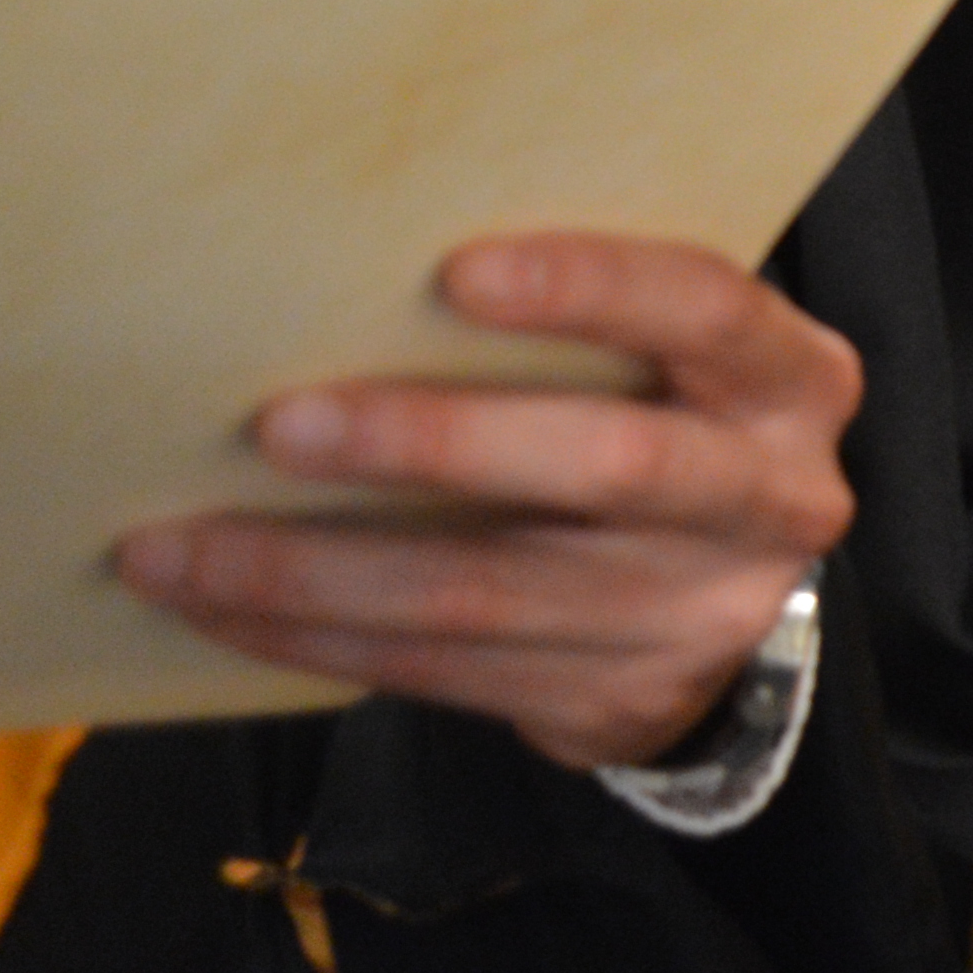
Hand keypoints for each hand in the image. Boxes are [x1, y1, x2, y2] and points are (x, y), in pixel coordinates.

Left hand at [114, 233, 856, 770]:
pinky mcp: (620, 700)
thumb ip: (586, 327)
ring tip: (183, 545)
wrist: (735, 602)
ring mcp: (702, 612)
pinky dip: (319, 639)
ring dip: (319, 569)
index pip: (707, 312)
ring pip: (494, 593)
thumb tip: (360, 273)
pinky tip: (225, 607)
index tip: (457, 272)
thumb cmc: (663, 421)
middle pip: (610, 464)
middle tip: (281, 424)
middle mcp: (772, 497)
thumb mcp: (672, 362)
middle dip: (432, 442)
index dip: (592, 288)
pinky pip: (447, 671)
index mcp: (789, 380)